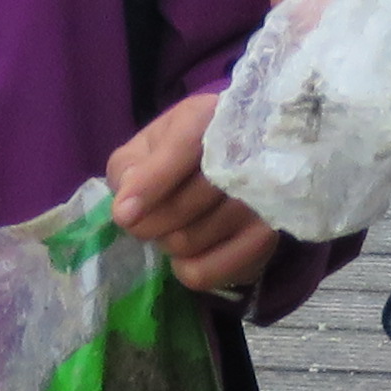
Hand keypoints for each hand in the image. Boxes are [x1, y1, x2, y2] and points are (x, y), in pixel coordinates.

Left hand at [107, 89, 280, 296]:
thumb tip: (127, 208)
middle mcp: (246, 155)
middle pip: (179, 208)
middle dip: (149, 220)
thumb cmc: (184, 150)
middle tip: (150, 214)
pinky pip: (206, 272)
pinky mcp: (267, 239)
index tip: (124, 215)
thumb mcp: (150, 145)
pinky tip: (193, 248)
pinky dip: (186, 267)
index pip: (183, 149)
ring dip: (168, 240)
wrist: (241, 159)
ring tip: (179, 223)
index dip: (152, 184)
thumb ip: (130, 167)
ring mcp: (261, 200)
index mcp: (210, 117)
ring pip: (188, 241)